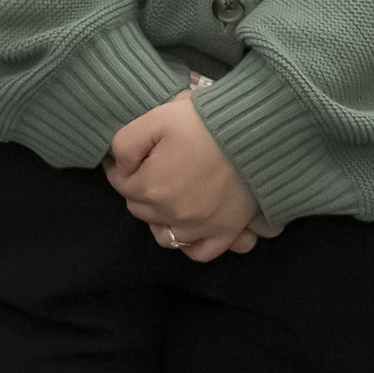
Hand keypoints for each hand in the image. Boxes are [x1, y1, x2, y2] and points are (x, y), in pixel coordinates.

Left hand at [107, 88, 260, 259]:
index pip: (121, 184)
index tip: (129, 157)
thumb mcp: (155, 119)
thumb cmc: (204, 122)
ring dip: (161, 219)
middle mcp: (171, 214)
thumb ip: (126, 144)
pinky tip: (190, 226)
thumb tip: (118, 165)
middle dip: (141, 190)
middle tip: (153, 169)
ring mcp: (199, 227)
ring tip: (169, 199)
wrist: (255, 132)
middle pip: (140, 210)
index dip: (122, 168)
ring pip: (164, 235)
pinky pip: (199, 252)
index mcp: (150, 187)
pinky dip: (190, 243)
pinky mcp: (225, 232)